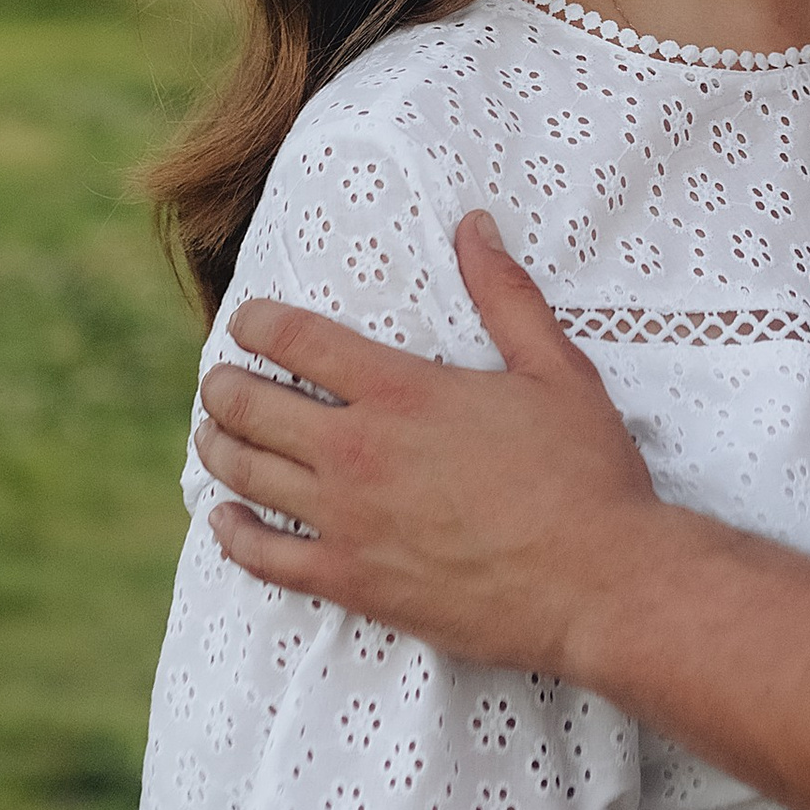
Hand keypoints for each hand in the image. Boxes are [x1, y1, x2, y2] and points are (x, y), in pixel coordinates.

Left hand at [194, 214, 660, 675]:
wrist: (597, 583)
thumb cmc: (585, 473)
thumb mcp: (556, 368)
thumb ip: (506, 294)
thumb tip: (475, 226)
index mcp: (402, 391)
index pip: (298, 341)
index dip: (259, 323)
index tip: (246, 320)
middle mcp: (358, 452)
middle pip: (253, 407)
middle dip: (225, 386)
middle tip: (220, 380)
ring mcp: (348, 521)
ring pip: (247, 476)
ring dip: (218, 448)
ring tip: (212, 434)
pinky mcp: (353, 582)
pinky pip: (264, 558)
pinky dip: (232, 534)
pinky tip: (224, 519)